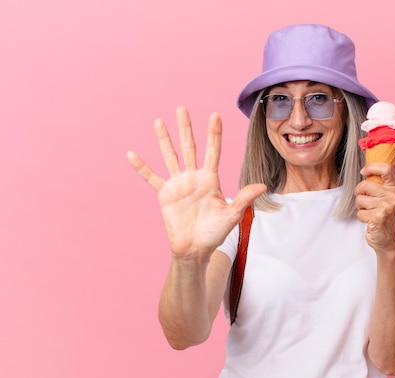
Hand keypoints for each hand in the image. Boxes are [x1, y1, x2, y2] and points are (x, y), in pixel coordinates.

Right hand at [127, 107, 266, 259]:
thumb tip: (262, 186)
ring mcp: (178, 184)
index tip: (215, 115)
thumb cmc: (215, 233)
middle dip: (186, 129)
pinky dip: (141, 167)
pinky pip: (151, 178)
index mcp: (210, 179)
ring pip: (170, 157)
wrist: (195, 250)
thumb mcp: (232, 215)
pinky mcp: (164, 195)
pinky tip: (131, 154)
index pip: (213, 152)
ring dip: (164, 140)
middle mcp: (193, 177)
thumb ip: (244, 199)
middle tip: (182, 109)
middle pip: (189, 148)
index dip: (214, 134)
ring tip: (158, 122)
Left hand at [354, 163, 394, 251]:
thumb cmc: (385, 216)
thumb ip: (381, 183)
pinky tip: (370, 221)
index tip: (364, 171)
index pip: (386, 168)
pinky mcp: (379, 217)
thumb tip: (367, 168)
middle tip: (365, 201)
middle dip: (359, 193)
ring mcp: (387, 207)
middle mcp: (394, 196)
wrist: (388, 240)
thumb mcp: (388, 197)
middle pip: (365, 184)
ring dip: (360, 207)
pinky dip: (361, 217)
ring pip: (360, 199)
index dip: (371, 167)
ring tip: (370, 212)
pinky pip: (360, 212)